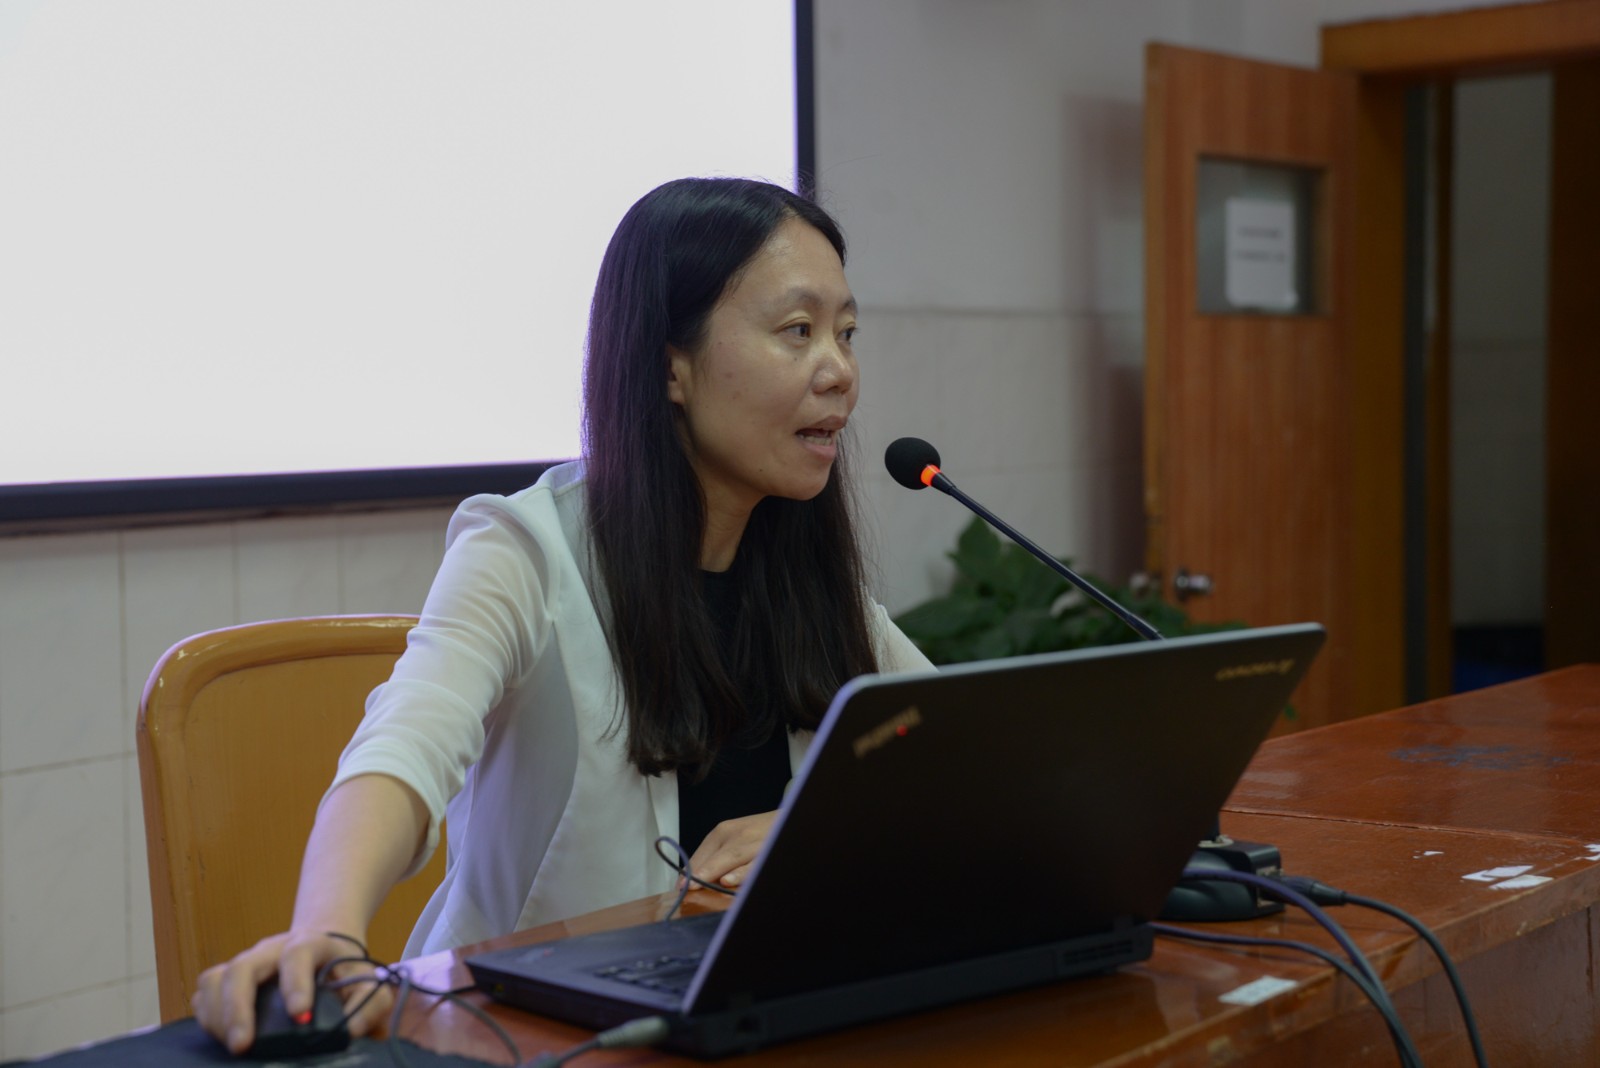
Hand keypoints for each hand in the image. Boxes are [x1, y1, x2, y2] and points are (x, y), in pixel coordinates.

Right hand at [192, 929, 392, 1053]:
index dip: (295, 984)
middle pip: (243, 966)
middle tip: (242, 1044)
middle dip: (238, 1007)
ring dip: (218, 1015)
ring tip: (233, 1046)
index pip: (297, 955)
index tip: (300, 1015)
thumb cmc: (344, 970)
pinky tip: (219, 1037)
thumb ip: (372, 1004)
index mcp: (310, 944)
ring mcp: (247, 961)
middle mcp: (272, 949)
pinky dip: (206, 1014)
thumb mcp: (368, 980)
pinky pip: (205, 991)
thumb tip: (352, 1031)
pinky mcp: (229, 977)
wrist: (324, 950)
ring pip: (217, 978)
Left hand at [687, 810, 777, 889]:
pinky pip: (757, 864)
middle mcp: (739, 835)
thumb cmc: (755, 833)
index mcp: (723, 831)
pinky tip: (735, 880)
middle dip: (704, 872)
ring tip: (714, 883)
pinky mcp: (769, 851)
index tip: (680, 888)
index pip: (703, 853)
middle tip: (689, 887)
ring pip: (738, 858)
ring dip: (725, 872)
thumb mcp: (731, 838)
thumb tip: (688, 880)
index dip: (691, 872)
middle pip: (720, 855)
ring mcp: (756, 843)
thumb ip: (712, 857)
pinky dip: (746, 872)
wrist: (785, 820)